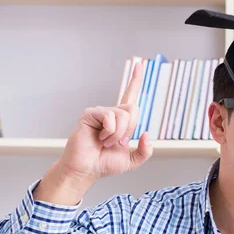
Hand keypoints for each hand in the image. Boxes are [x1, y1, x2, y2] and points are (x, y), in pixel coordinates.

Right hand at [58, 62, 152, 182]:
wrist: (87, 170)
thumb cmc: (104, 163)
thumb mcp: (131, 160)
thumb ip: (145, 151)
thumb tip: (146, 133)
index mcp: (121, 120)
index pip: (130, 96)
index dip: (135, 80)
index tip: (139, 63)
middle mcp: (111, 113)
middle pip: (133, 109)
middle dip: (129, 130)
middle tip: (117, 143)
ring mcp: (100, 112)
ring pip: (123, 115)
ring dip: (118, 134)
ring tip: (106, 143)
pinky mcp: (90, 114)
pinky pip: (110, 118)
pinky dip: (109, 132)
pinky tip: (100, 139)